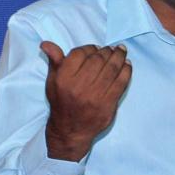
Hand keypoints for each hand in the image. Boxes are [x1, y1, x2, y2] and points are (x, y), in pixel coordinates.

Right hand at [41, 41, 131, 161]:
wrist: (70, 130)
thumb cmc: (61, 102)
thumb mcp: (53, 81)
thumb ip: (54, 61)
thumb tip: (47, 44)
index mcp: (64, 78)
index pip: (80, 53)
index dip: (90, 48)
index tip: (95, 48)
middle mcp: (79, 86)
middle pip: (98, 59)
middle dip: (106, 51)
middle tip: (110, 49)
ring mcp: (95, 95)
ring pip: (112, 68)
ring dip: (119, 56)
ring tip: (121, 51)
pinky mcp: (108, 103)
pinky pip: (121, 82)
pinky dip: (126, 70)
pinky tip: (127, 64)